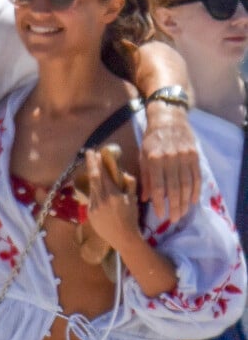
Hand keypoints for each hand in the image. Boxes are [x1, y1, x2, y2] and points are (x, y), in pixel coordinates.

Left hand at [85, 149, 139, 250]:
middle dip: (90, 163)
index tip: (96, 153)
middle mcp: (101, 199)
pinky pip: (90, 197)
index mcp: (113, 195)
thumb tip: (123, 173)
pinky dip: (93, 189)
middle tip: (88, 152)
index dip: (98, 163)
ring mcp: (93, 206)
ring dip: (90, 175)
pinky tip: (95, 186)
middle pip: (93, 177)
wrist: (123, 238)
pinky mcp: (89, 212)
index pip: (102, 174)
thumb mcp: (133, 200)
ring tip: (92, 167)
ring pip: (90, 186)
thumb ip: (129, 185)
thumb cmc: (131, 218)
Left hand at [140, 102, 199, 222]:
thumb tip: (144, 199)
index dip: (159, 203)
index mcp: (154, 159)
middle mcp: (170, 158)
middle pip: (174, 189)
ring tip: (183, 213)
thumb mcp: (142, 155)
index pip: (157, 186)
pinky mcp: (195, 156)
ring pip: (187, 185)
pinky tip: (193, 201)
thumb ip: (144, 178)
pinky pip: (197, 177)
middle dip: (174, 207)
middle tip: (174, 220)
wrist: (168, 119)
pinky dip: (195, 191)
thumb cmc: (151, 139)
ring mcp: (184, 157)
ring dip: (185, 202)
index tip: (160, 215)